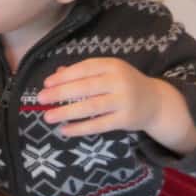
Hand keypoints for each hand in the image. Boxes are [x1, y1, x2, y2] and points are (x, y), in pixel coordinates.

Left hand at [37, 57, 195, 153]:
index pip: (85, 69)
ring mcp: (124, 101)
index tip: (46, 83)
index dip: (65, 76)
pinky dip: (80, 128)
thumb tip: (56, 74)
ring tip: (48, 117)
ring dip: (67, 112)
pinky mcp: (125, 120)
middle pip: (86, 87)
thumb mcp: (108, 73)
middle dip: (61, 93)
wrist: (155, 102)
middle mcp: (119, 81)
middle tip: (40, 99)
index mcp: (112, 66)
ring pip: (91, 107)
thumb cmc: (123, 84)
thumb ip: (83, 72)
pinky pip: (99, 125)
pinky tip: (64, 130)